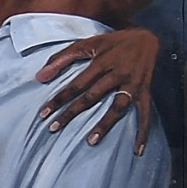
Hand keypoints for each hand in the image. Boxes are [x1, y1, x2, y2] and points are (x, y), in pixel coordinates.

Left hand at [37, 25, 159, 151]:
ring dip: (105, 124)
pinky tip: (137, 149)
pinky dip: (143, 131)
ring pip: (118, 106)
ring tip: (90, 141)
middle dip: (72, 113)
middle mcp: (118, 73)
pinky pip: (145, 113)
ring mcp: (133, 83)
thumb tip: (39, 77)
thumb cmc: (112, 42)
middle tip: (54, 128)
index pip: (76, 84)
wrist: (147, 37)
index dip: (59, 98)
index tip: (43, 113)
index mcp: (102, 62)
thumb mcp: (87, 43)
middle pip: (92, 96)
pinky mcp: (145, 91)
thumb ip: (61, 58)